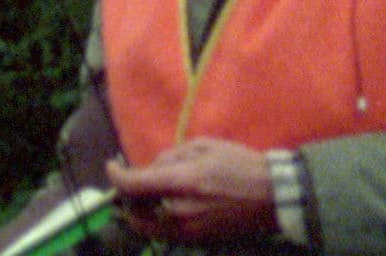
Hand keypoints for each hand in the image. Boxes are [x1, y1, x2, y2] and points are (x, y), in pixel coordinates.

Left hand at [105, 138, 276, 243]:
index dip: (115, 175)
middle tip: (130, 180)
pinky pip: (164, 233)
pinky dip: (155, 221)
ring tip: (144, 194)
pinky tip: (161, 206)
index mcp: (181, 182)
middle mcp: (179, 210)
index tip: (112, 165)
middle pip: (135, 208)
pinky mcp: (197, 239)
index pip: (133, 185)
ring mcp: (188, 229)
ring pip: (147, 225)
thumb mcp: (203, 146)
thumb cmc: (240, 164)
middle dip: (126, 193)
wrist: (273, 196)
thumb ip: (171, 156)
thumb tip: (152, 167)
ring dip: (139, 210)